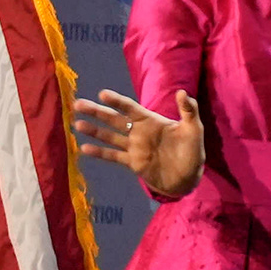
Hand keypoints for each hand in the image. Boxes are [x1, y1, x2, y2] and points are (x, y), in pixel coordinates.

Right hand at [79, 88, 203, 198]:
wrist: (189, 177)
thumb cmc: (193, 151)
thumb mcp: (194, 129)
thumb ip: (188, 111)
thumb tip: (182, 92)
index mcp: (151, 120)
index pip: (131, 108)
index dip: (117, 101)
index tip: (102, 94)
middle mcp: (139, 132)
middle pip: (114, 119)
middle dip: (97, 112)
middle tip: (78, 104)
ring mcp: (134, 147)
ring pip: (110, 136)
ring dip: (94, 130)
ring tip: (77, 124)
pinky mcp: (133, 163)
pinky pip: (113, 156)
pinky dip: (99, 153)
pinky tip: (84, 148)